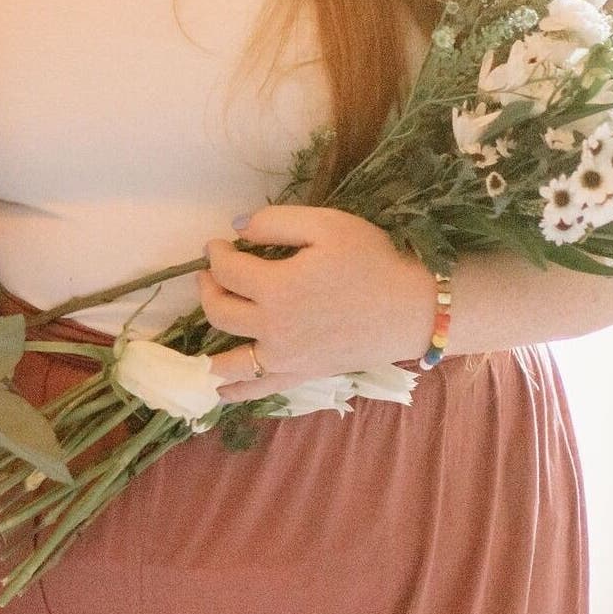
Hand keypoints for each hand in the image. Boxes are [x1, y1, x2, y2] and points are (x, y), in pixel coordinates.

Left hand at [197, 205, 435, 400]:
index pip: (226, 271)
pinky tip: (217, 391)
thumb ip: (275, 222)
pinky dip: (233, 391)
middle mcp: (272, 327)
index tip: (217, 246)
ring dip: (204, 345)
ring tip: (197, 335)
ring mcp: (284, 357)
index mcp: (276, 288)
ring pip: (228, 359)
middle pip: (219, 312)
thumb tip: (235, 228)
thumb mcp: (327, 225)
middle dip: (207, 289)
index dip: (216, 255)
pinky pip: (258, 389)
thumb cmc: (374, 261)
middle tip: (210, 275)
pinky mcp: (300, 375)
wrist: (415, 309)